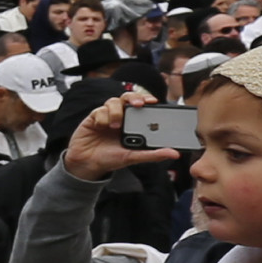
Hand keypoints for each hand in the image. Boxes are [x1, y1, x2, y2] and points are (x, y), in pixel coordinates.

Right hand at [61, 97, 179, 182]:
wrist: (86, 164)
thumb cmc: (110, 159)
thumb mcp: (133, 157)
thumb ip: (153, 154)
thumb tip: (174, 153)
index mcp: (133, 124)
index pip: (143, 106)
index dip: (147, 100)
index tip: (154, 101)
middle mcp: (121, 117)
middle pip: (129, 97)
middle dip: (134, 97)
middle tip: (138, 104)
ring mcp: (107, 116)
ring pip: (114, 101)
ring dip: (116, 112)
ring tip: (115, 126)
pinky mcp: (93, 118)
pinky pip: (100, 110)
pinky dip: (103, 117)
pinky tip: (102, 127)